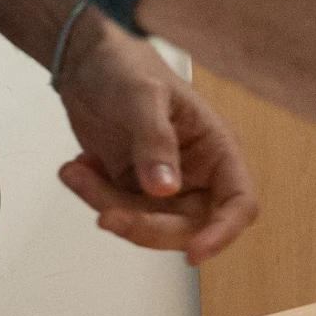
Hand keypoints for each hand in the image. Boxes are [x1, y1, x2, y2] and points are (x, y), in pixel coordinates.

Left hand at [52, 18, 261, 262]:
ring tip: (77, 171)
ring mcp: (163, 184)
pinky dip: (93, 195)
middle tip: (106, 212)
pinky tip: (78, 167)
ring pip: (145, 223)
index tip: (194, 253)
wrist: (86, 61)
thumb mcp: (143, 97)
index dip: (223, 232)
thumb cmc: (127, 66)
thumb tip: (165, 189)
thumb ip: (155, 142)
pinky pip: (116, 210)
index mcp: (217, 149)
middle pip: (187, 225)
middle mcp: (196, 172)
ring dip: (106, 204)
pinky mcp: (131, 188)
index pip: (239, 202)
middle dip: (144, 225)